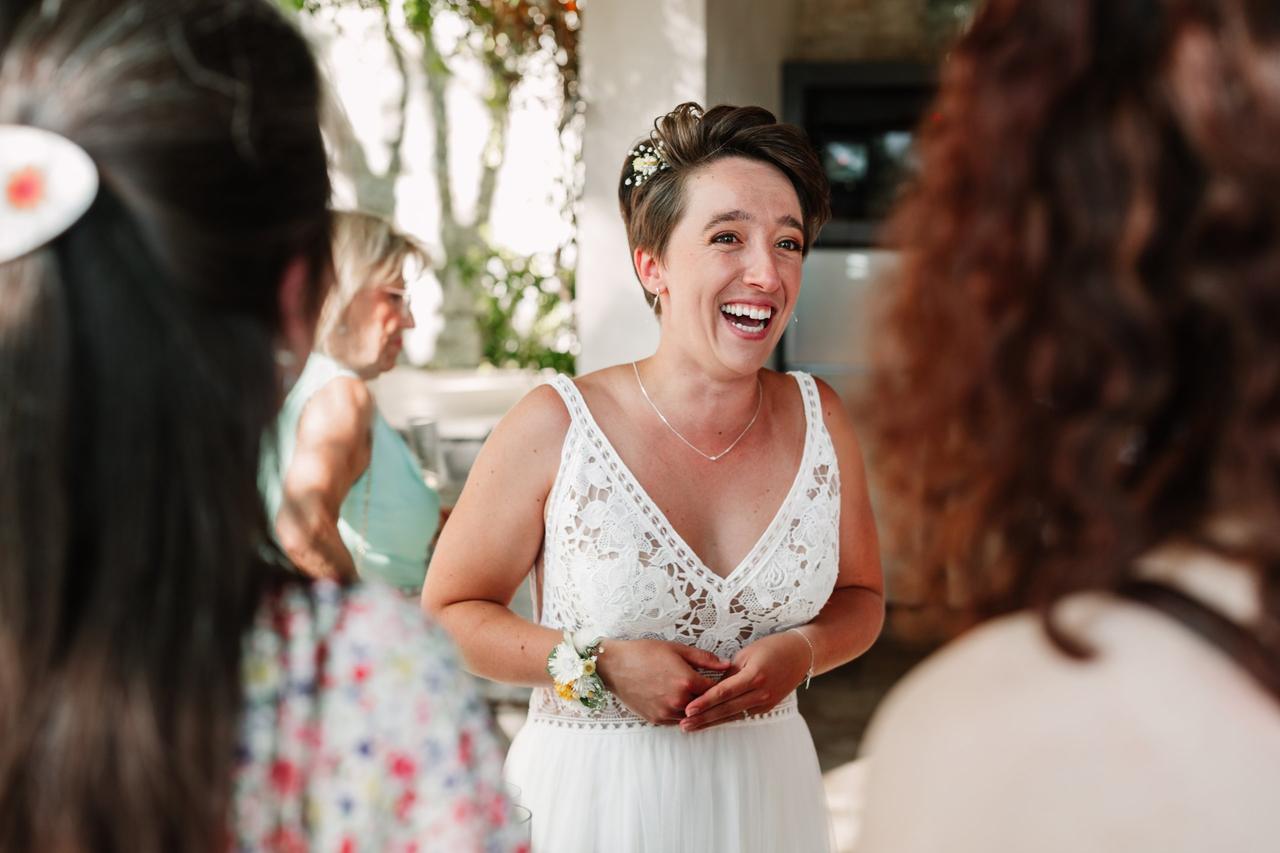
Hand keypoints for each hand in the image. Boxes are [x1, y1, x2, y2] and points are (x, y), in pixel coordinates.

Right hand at [594, 639, 730, 724]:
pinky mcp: (656, 720)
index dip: (722, 687)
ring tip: (696, 698)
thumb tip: (727, 665)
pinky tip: (682, 703)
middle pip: (705, 706)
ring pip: (692, 716)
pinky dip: (681, 714)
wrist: (614, 665)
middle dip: (711, 699)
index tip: (726, 683)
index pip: (716, 690)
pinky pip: (676, 721)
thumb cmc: (645, 652)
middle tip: (715, 693)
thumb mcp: (677, 649)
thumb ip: (705, 659)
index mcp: (687, 681)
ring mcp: (666, 713)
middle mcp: (679, 701)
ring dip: (696, 709)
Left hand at [679, 632, 809, 731]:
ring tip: (691, 727)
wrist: (800, 655)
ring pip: (733, 715)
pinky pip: (742, 714)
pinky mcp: (766, 707)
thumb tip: (710, 686)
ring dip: (711, 722)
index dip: (705, 702)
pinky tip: (709, 723)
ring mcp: (765, 702)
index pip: (724, 692)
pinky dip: (724, 719)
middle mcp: (761, 693)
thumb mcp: (747, 654)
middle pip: (727, 708)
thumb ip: (729, 672)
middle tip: (684, 725)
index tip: (688, 709)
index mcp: (754, 676)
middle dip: (704, 718)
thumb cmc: (771, 648)